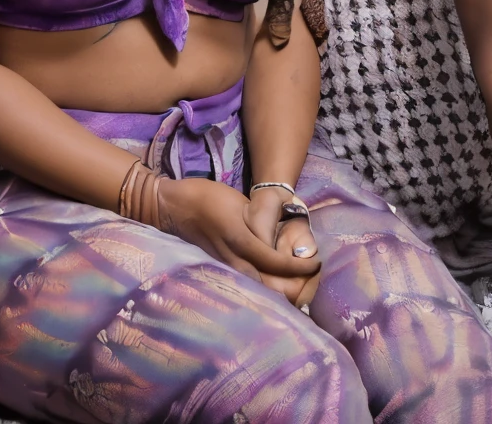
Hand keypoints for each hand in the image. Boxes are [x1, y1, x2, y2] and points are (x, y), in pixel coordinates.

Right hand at [155, 177, 320, 294]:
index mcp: (242, 240)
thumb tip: (284, 242)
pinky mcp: (220, 270)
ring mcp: (225, 268)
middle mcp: (234, 260)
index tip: (316, 263)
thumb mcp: (241, 205)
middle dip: (294, 288)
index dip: (299, 267)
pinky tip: (275, 285)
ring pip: (258, 291)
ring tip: (299, 286)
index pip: (277, 262)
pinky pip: (246, 285)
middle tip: (311, 281)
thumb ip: (261, 225)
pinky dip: (264, 288)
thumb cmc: (210, 198)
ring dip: (280, 292)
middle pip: (269, 287)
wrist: (175, 206)